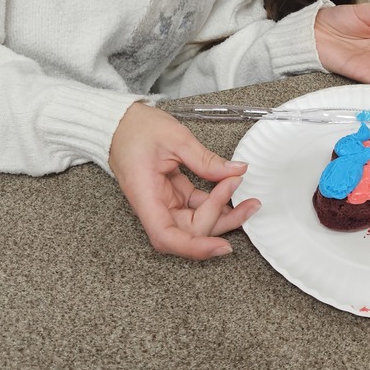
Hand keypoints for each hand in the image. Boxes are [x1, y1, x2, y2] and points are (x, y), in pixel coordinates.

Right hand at [109, 102, 259, 259]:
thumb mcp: (175, 138)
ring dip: (222, 214)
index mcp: (145, 195)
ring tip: (247, 201)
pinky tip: (230, 189)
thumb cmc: (135, 128)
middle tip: (248, 204)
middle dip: (221, 222)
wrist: (120, 122)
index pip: (166, 236)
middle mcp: (153, 205)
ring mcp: (163, 201)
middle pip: (188, 231)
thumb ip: (205, 159)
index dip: (194, 247)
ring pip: (195, 222)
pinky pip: (195, 207)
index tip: (221, 246)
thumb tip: (236, 171)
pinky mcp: (171, 194)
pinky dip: (214, 201)